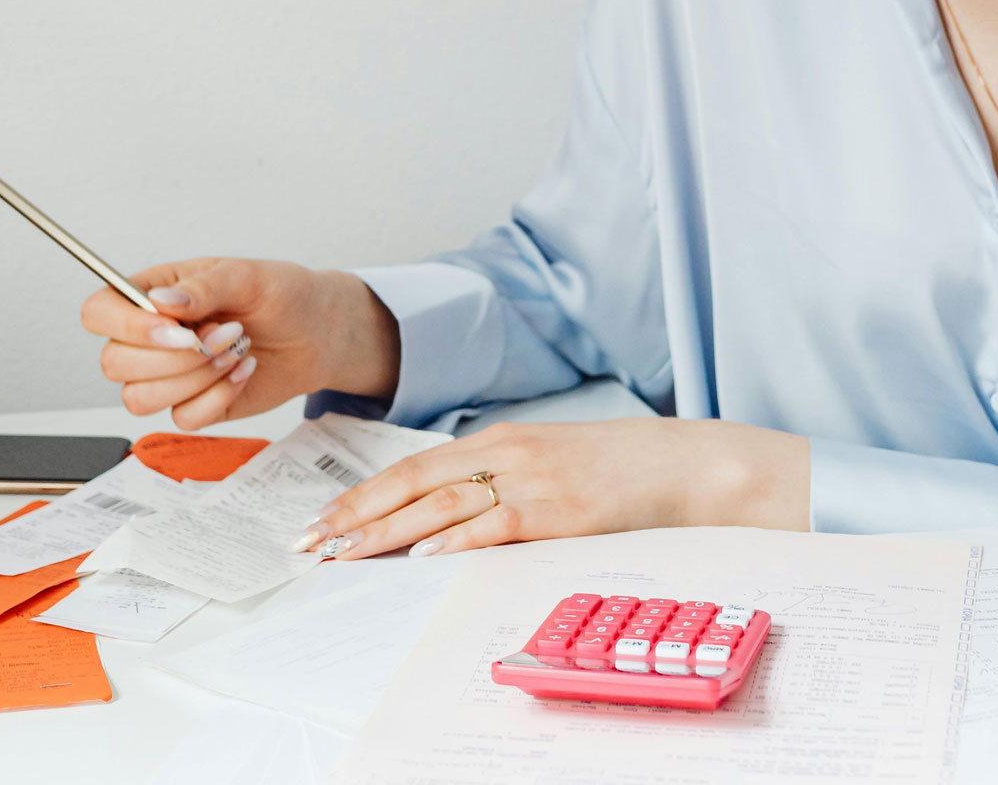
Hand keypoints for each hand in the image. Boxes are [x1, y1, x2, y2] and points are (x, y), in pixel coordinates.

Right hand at [80, 258, 400, 430]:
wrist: (317, 334)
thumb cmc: (281, 294)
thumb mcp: (246, 275)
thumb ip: (203, 287)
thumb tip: (160, 303)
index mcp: (152, 294)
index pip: (98, 312)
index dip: (125, 326)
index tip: (177, 329)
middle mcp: (150, 337)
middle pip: (113, 363)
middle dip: (175, 357)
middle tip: (225, 334)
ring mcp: (168, 375)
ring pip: (139, 399)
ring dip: (194, 379)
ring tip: (235, 350)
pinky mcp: (192, 405)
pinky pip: (181, 419)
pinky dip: (217, 399)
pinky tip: (242, 373)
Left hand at [289, 418, 809, 558]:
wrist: (686, 463)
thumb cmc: (617, 468)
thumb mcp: (547, 461)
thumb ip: (498, 478)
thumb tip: (446, 515)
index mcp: (497, 439)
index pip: (411, 468)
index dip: (361, 496)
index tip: (322, 523)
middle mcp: (505, 453)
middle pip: (412, 485)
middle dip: (355, 516)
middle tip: (311, 544)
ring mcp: (531, 478)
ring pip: (441, 507)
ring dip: (386, 533)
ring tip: (344, 555)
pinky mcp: (560, 509)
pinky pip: (497, 525)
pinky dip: (456, 542)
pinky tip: (422, 558)